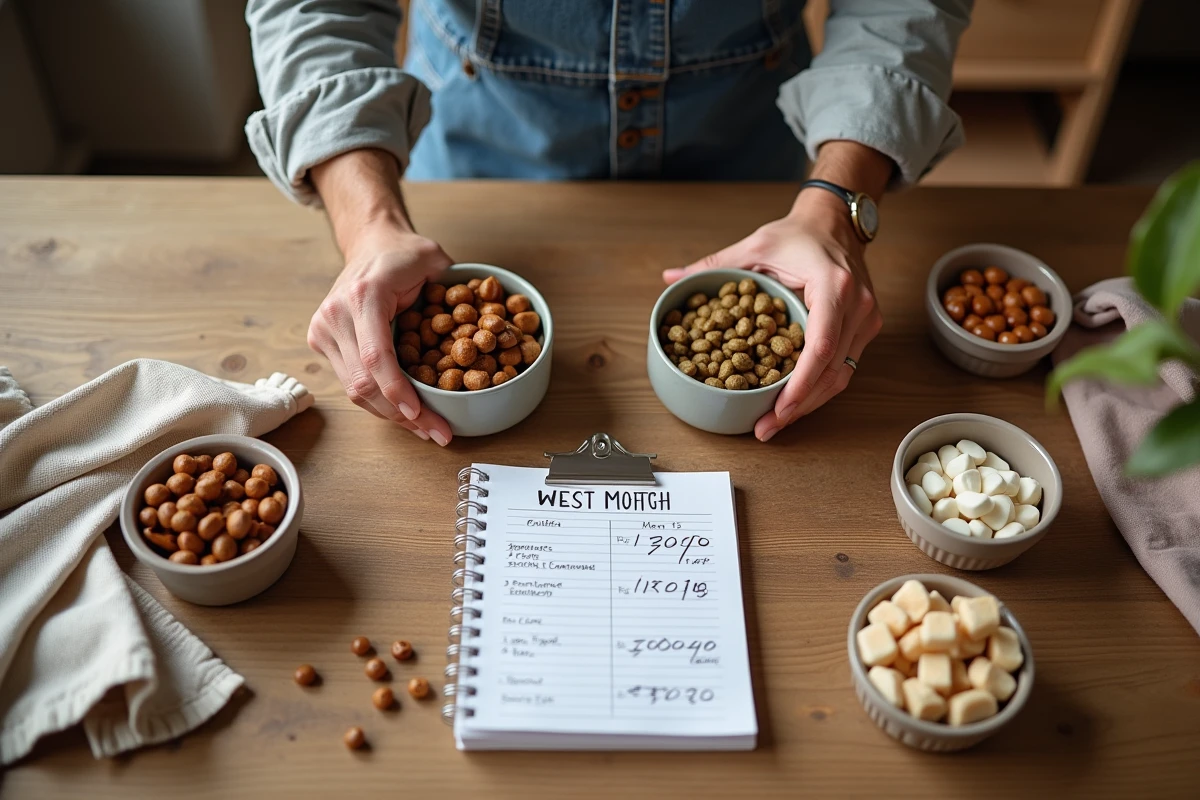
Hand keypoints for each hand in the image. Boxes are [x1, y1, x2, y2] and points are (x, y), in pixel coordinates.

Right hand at [307, 223, 454, 443]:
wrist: (370, 243)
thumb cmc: (404, 253)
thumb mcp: (434, 259)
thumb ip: (454, 287)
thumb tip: (480, 320)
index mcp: (363, 295)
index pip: (375, 355)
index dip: (397, 390)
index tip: (420, 413)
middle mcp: (335, 315)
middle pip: (364, 382)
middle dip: (402, 414)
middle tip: (437, 434)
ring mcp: (324, 331)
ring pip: (355, 390)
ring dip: (392, 415)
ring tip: (426, 430)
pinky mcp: (323, 344)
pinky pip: (352, 384)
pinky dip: (380, 402)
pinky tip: (408, 413)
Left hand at [663, 190, 881, 441]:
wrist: (834, 224)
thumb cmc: (798, 235)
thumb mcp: (754, 247)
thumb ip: (714, 265)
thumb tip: (669, 277)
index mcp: (833, 286)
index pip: (821, 344)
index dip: (800, 382)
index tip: (778, 407)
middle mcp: (857, 306)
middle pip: (831, 371)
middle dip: (798, 406)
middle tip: (766, 428)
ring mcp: (865, 320)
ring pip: (840, 376)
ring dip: (807, 405)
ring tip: (774, 424)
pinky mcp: (863, 330)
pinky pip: (841, 368)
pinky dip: (816, 389)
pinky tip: (791, 405)